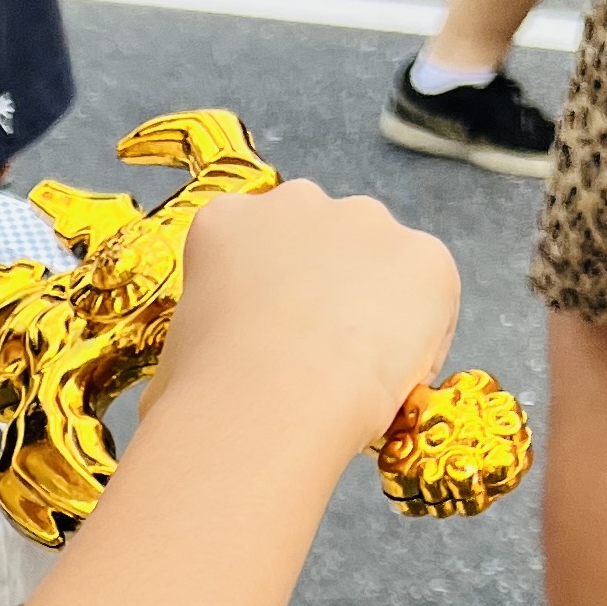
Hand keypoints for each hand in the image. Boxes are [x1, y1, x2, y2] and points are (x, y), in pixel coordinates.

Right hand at [159, 181, 461, 464]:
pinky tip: (392, 384)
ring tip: (359, 376)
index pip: (257, 245)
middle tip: (321, 357)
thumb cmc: (205, 394)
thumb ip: (196, 350)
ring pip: (382, 266)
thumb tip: (176, 400)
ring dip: (377, 308)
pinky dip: (421, 341)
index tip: (274, 340)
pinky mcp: (425, 256)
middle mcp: (298, 202)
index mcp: (225, 221)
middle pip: (326, 241)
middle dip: (329, 288)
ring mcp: (367, 223)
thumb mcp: (175, 362)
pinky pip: (432, 300)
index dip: (270, 298)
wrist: (270, 403)